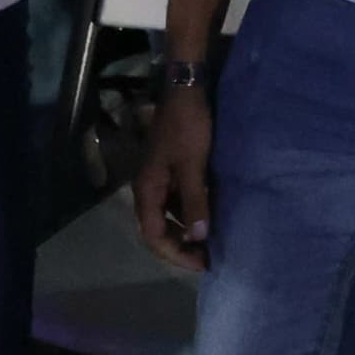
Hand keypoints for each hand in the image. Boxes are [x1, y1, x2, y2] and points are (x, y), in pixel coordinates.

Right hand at [133, 82, 215, 271]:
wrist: (186, 91)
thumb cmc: (188, 127)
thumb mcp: (193, 165)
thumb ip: (194, 201)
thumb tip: (199, 237)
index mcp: (146, 189)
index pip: (153, 235)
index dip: (175, 253)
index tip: (200, 262)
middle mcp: (147, 189)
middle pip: (156, 230)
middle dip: (179, 248)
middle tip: (206, 259)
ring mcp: (157, 180)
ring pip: (166, 217)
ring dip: (183, 233)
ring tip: (208, 244)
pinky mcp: (169, 171)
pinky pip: (174, 202)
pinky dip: (187, 215)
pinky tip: (205, 219)